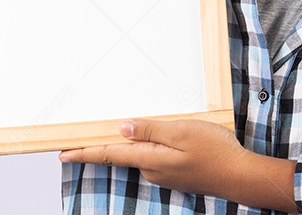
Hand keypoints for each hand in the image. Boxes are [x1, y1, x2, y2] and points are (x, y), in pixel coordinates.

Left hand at [60, 119, 249, 198]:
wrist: (239, 175)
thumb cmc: (214, 151)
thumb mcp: (181, 131)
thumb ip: (150, 130)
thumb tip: (122, 128)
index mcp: (150, 159)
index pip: (109, 154)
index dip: (85, 153)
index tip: (63, 153)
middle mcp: (152, 170)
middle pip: (124, 153)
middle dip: (108, 143)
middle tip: (86, 133)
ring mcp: (164, 174)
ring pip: (143, 153)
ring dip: (137, 142)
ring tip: (131, 127)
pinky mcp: (175, 173)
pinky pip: (157, 157)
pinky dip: (153, 146)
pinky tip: (164, 138)